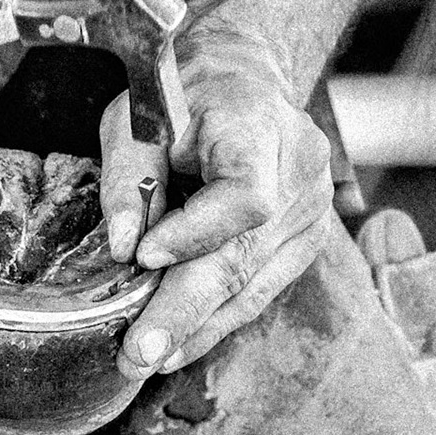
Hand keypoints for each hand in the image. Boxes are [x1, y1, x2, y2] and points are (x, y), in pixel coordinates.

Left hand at [98, 44, 332, 378]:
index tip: (143, 259)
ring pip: (254, 284)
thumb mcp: (137, 120)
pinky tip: (178, 344)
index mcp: (262, 126)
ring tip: (147, 360)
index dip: (196, 234)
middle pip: (246, 255)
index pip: (246, 196)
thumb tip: (123, 252)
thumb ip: (128, 181)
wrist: (239, 74)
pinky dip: (217, 318)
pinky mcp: (304, 240)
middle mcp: (301, 172)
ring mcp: (312, 211)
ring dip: (198, 327)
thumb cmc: (182, 93)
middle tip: (137, 354)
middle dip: (185, 310)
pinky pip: (260, 288)